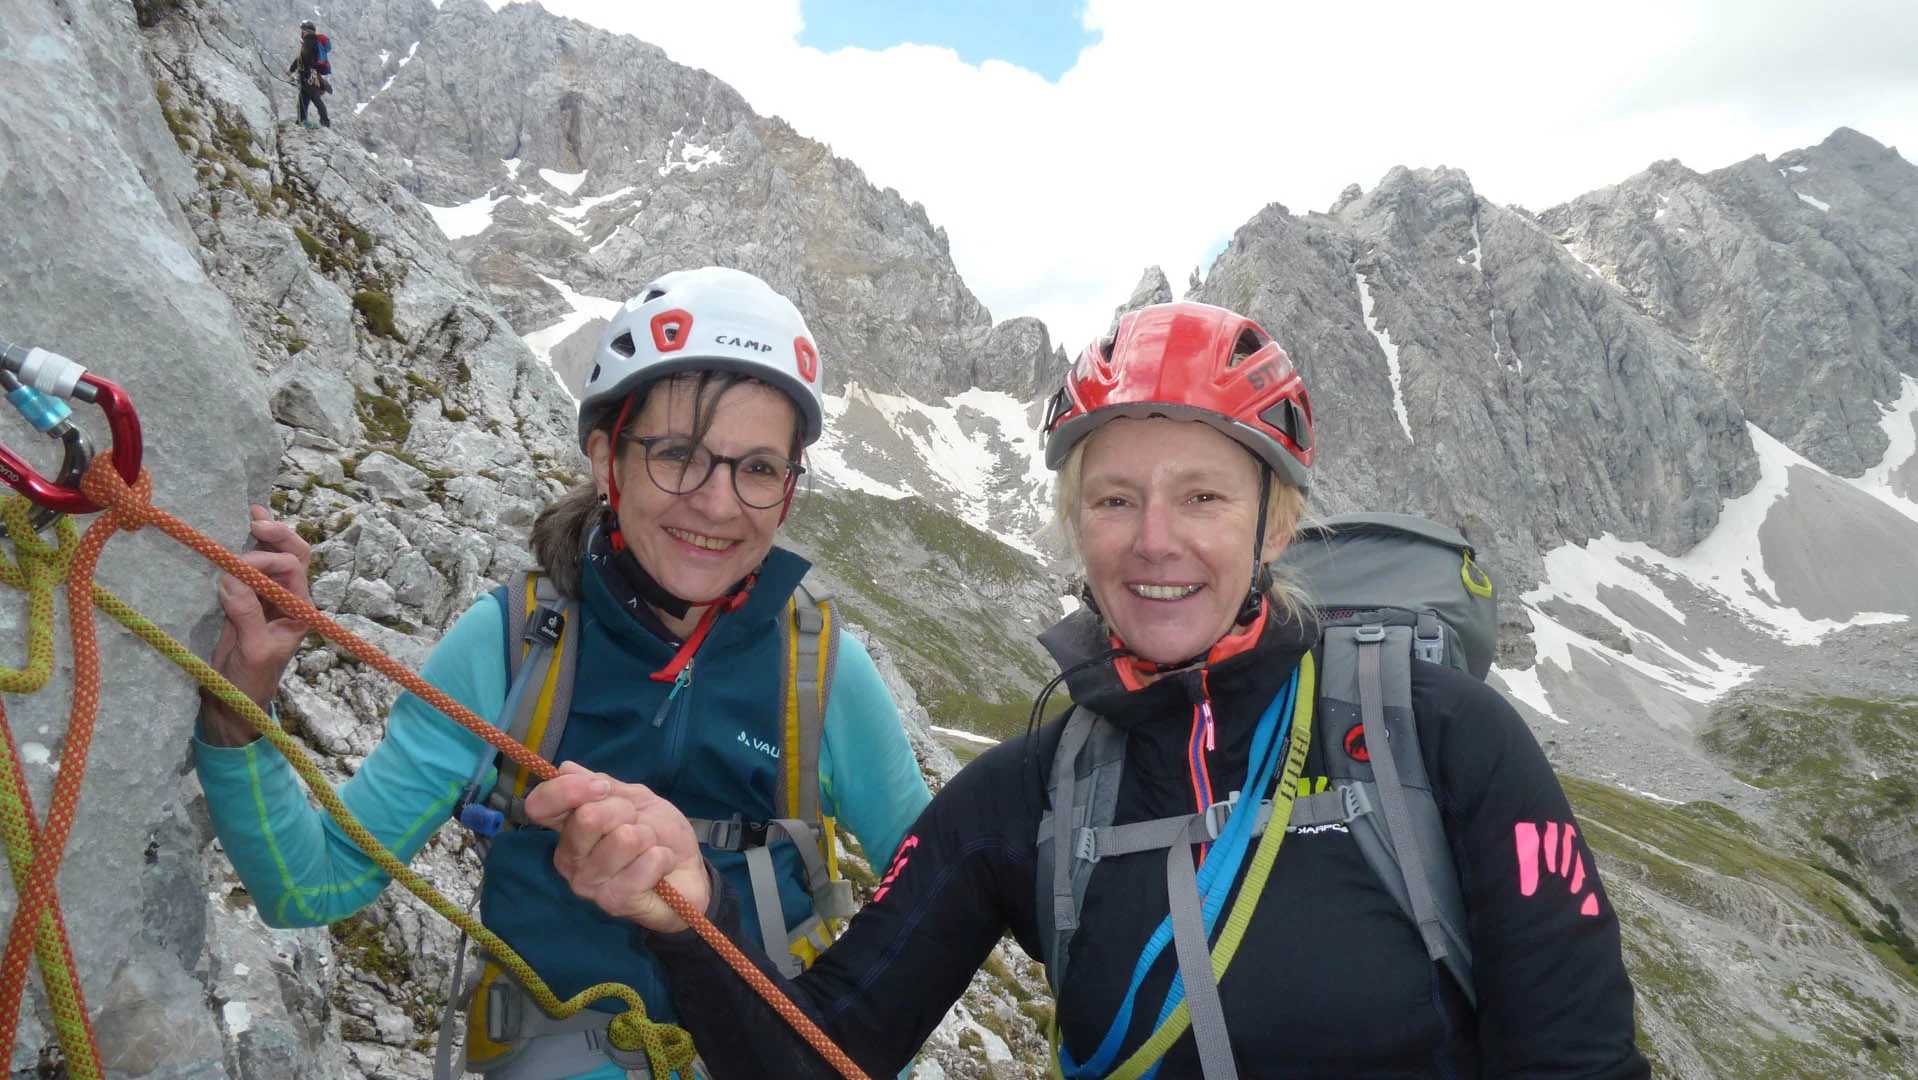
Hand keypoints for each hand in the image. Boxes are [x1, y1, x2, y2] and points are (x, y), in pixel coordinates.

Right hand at [200, 505, 313, 744]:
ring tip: (249, 513)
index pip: (293, 569)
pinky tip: (238, 529)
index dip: (269, 559)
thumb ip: (247, 615)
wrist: (232, 703)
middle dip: (277, 534)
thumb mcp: (254, 651)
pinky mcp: (244, 600)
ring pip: (272, 557)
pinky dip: (245, 548)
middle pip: (291, 554)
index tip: (240, 565)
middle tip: (254, 518)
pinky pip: (249, 568)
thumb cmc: (251, 681)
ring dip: (263, 535)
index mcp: (299, 609)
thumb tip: (232, 580)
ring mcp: (266, 597)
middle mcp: (287, 598)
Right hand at [524, 762, 708, 931]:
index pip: (540, 805)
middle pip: (586, 818)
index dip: (568, 789)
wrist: (688, 871)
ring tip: (650, 849)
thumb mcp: (635, 799)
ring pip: (622, 839)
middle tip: (638, 824)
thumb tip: (565, 769)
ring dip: (648, 837)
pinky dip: (662, 857)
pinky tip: (660, 866)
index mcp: (568, 829)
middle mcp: (570, 859)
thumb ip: (602, 785)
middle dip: (625, 811)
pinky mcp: (614, 902)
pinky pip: (645, 864)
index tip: (603, 787)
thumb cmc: (659, 835)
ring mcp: (589, 884)